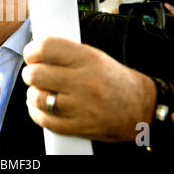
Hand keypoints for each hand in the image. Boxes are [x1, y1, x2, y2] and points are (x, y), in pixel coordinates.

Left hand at [21, 37, 156, 141]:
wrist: (142, 108)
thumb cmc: (116, 80)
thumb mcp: (95, 56)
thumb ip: (66, 54)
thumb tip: (37, 52)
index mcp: (88, 59)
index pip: (46, 47)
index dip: (32, 51)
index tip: (31, 55)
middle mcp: (84, 81)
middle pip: (36, 74)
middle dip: (30, 73)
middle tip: (35, 74)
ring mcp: (81, 106)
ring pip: (37, 98)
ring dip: (33, 94)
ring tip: (40, 92)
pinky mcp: (79, 126)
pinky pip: (44, 120)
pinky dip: (37, 113)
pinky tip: (43, 108)